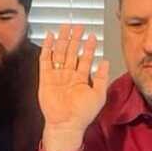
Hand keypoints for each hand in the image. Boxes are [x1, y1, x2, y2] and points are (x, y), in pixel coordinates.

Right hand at [39, 24, 109, 150]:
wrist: (66, 123)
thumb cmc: (83, 113)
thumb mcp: (98, 94)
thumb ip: (101, 77)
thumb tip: (105, 62)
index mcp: (81, 79)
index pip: (85, 58)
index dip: (89, 47)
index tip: (92, 36)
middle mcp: (68, 75)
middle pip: (71, 52)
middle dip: (75, 39)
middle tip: (79, 27)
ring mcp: (57, 75)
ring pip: (60, 53)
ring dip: (63, 40)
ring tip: (66, 27)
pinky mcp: (45, 78)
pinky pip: (46, 60)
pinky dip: (48, 48)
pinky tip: (51, 37)